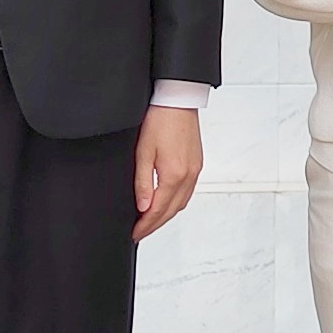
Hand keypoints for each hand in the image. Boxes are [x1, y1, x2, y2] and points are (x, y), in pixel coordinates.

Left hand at [132, 104, 202, 241]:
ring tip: (150, 221)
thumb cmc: (159, 119)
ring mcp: (195, 170)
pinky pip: (187, 192)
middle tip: (140, 233)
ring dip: (166, 215)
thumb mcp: (143, 152)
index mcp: (174, 174)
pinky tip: (166, 202)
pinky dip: (176, 203)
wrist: (178, 99)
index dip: (145, 225)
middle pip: (172, 211)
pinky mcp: (197, 164)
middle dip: (155, 225)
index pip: (158, 210)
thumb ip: (143, 182)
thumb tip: (143, 207)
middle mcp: (189, 175)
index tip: (135, 233)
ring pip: (181, 204)